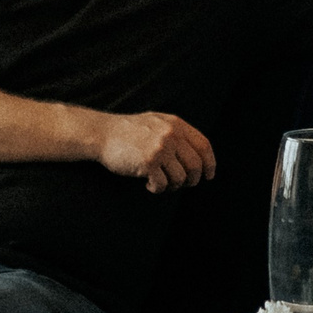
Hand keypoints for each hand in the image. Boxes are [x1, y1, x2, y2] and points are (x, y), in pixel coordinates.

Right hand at [96, 112, 216, 192]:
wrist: (102, 133)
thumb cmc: (129, 131)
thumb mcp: (157, 122)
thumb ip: (176, 133)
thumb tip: (198, 155)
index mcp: (176, 124)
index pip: (204, 146)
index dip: (209, 163)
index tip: (208, 175)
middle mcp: (171, 135)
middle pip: (195, 165)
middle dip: (192, 180)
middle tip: (182, 184)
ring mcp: (160, 149)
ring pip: (180, 178)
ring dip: (172, 186)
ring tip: (161, 183)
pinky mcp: (148, 163)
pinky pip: (162, 185)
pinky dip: (157, 189)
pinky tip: (148, 185)